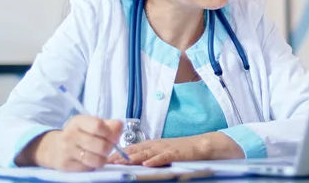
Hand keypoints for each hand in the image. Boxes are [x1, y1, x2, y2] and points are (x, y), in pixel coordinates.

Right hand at [16, 115, 122, 171]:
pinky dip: (93, 166)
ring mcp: (66, 151)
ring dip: (103, 159)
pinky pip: (88, 168)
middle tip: (108, 148)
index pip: (98, 126)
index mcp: (78, 121)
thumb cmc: (78, 134)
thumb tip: (120, 126)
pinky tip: (90, 160)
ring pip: (96, 159)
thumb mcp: (90, 124)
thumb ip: (108, 125)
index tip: (113, 137)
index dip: (110, 133)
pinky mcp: (65, 165)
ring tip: (101, 155)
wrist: (52, 148)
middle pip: (101, 145)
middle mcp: (70, 135)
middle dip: (109, 148)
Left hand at [107, 132, 243, 166]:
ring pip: (146, 152)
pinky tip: (146, 164)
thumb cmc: (184, 151)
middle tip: (104, 161)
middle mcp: (157, 145)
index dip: (117, 153)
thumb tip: (133, 162)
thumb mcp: (163, 152)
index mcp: (152, 145)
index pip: (131, 149)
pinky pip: (164, 156)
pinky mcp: (177, 152)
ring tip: (119, 162)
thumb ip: (150, 155)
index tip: (103, 159)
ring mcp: (167, 148)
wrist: (205, 145)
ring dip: (131, 157)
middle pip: (135, 150)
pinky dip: (155, 160)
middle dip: (119, 156)